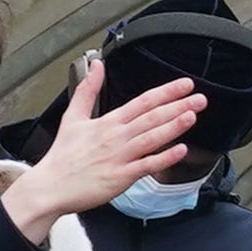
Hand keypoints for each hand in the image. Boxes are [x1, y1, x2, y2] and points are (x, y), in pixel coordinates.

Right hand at [0, 57, 205, 243]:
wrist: (51, 185)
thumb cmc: (64, 155)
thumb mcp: (73, 116)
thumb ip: (88, 90)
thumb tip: (96, 65)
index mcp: (108, 122)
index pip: (142, 102)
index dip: (166, 92)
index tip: (185, 84)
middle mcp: (116, 136)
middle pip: (151, 117)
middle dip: (177, 105)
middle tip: (199, 97)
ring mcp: (120, 156)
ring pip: (151, 138)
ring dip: (173, 126)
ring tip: (192, 115)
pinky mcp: (121, 176)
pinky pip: (146, 165)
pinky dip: (164, 158)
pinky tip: (181, 151)